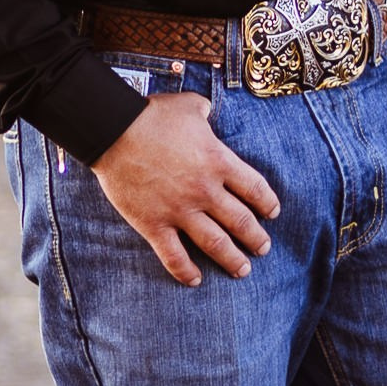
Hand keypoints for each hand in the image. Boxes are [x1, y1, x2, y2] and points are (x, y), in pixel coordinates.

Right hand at [92, 91, 280, 285]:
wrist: (114, 131)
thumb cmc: (153, 116)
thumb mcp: (189, 106)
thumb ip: (205, 112)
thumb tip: (207, 110)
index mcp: (219, 161)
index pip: (255, 189)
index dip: (267, 203)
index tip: (272, 214)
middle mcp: (205, 191)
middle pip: (241, 221)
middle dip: (256, 238)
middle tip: (263, 248)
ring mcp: (180, 211)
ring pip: (215, 243)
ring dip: (232, 259)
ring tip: (243, 270)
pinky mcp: (154, 224)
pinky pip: (174, 255)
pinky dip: (186, 271)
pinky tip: (196, 280)